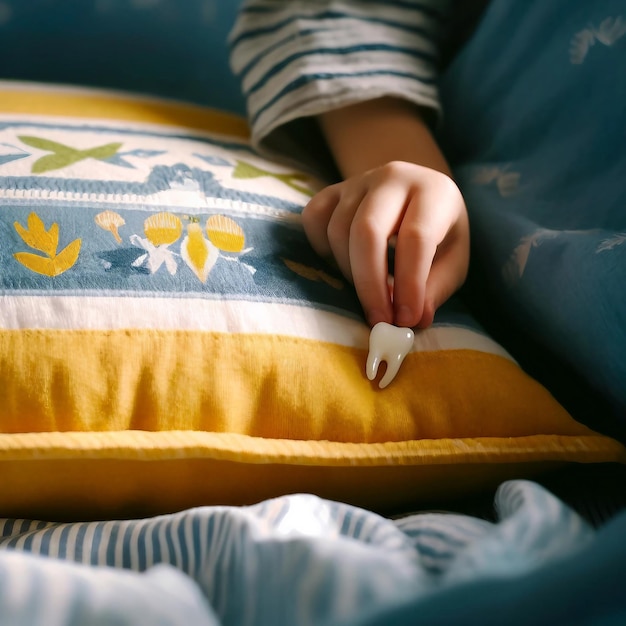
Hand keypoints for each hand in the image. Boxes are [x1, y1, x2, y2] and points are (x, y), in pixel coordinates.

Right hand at [302, 160, 468, 327]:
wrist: (416, 193)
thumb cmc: (439, 231)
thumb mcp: (453, 259)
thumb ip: (437, 287)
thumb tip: (415, 319)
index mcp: (434, 191)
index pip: (416, 238)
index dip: (409, 283)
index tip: (405, 319)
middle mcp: (393, 177)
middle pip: (367, 230)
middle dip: (369, 283)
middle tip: (377, 319)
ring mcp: (358, 181)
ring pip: (337, 230)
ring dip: (349, 273)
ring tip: (370, 291)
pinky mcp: (332, 190)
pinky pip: (314, 220)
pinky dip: (322, 250)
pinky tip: (343, 263)